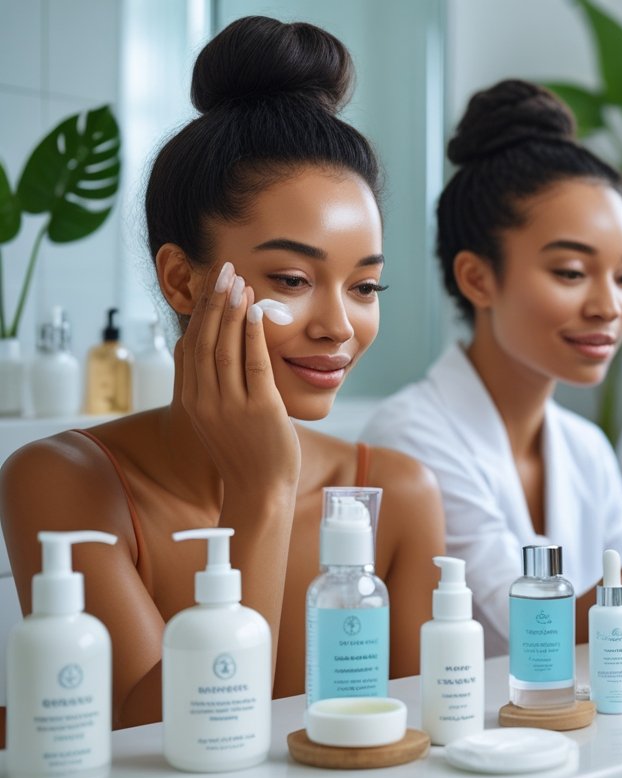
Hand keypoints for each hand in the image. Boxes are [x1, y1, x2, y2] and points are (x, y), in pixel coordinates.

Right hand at [177, 261, 301, 497]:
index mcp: (192, 400)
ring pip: (225, 348)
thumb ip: (211, 387)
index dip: (200, 312)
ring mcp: (231, 405)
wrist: (259, 492)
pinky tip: (256, 312)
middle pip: (205, 340)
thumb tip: (207, 353)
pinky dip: (254, 335)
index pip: (190, 346)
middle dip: (214, 301)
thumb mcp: (216, 419)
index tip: (209, 284)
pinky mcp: (259, 410)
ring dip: (232, 310)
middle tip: (223, 269)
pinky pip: (254, 365)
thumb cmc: (243, 454)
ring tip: (239, 281)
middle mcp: (205, 400)